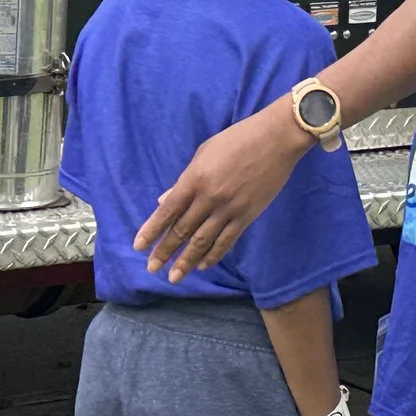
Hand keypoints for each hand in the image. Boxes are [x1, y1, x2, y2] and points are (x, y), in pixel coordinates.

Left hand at [136, 99, 311, 280]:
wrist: (276, 139)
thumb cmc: (237, 139)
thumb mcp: (204, 153)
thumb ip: (184, 180)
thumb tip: (164, 201)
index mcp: (194, 179)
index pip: (167, 212)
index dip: (151, 231)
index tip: (139, 246)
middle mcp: (208, 198)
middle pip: (182, 230)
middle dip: (164, 251)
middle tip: (152, 268)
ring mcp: (229, 209)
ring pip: (202, 241)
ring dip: (186, 261)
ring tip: (174, 277)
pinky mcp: (247, 215)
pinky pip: (226, 241)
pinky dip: (213, 255)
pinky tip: (202, 265)